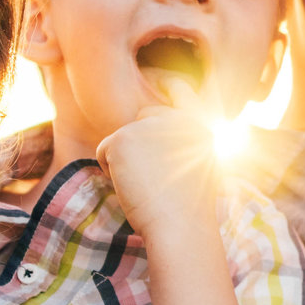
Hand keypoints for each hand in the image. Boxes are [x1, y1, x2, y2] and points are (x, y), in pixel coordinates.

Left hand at [95, 80, 222, 246]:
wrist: (180, 224)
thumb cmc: (189, 209)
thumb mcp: (201, 168)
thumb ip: (186, 144)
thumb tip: (161, 135)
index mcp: (198, 125)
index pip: (182, 90)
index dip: (171, 83)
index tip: (164, 80)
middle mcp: (174, 117)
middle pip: (144, 118)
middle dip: (140, 143)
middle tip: (155, 179)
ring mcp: (147, 125)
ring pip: (123, 139)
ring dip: (126, 163)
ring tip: (148, 185)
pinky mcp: (123, 138)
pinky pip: (104, 151)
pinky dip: (110, 171)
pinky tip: (132, 185)